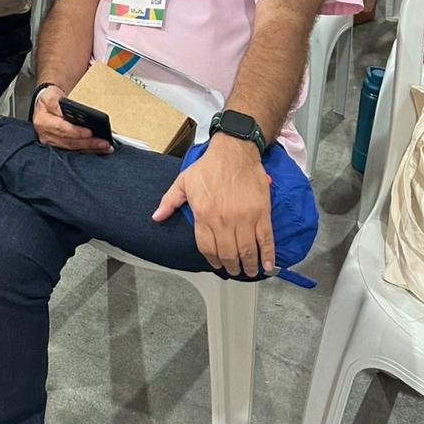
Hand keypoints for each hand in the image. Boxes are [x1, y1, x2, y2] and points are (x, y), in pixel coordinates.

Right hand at [32, 85, 112, 153]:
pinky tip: (98, 149)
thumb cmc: (48, 100)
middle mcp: (46, 134)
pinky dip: (87, 150)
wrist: (44, 106)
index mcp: (42, 121)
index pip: (61, 128)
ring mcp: (51, 142)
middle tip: (103, 142)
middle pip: (69, 141)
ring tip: (105, 146)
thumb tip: (65, 111)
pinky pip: (74, 150)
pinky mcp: (58, 146)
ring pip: (73, 148)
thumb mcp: (50, 95)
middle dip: (88, 142)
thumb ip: (56, 102)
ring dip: (90, 148)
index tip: (90, 132)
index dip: (76, 131)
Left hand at [152, 135, 273, 276]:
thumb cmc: (209, 166)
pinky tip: (267, 265)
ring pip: (247, 251)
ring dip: (249, 265)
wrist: (234, 152)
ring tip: (250, 271)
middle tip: (235, 270)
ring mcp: (244, 218)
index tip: (218, 265)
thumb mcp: (184, 181)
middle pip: (228, 254)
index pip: (208, 248)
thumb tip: (156, 217)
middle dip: (232, 266)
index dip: (213, 260)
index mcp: (204, 215)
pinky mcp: (261, 214)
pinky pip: (266, 240)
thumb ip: (170, 201)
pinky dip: (267, 256)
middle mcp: (224, 221)